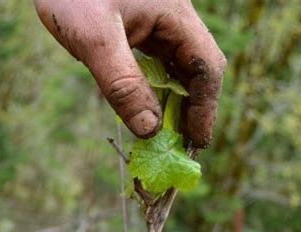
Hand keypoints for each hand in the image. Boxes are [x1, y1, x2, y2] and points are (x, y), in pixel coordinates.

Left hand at [34, 0, 225, 146]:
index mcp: (175, 13)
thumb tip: (150, 131)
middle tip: (179, 148)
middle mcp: (172, 16)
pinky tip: (143, 108)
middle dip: (191, 110)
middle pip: (196, 70)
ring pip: (176, 67)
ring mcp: (156, 19)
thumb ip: (123, 84)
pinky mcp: (137, 23)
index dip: (205, 110)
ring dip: (172, 102)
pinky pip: (155, 61)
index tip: (195, 144)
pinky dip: (154, 88)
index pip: (206, 68)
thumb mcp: (94, 39)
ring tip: (163, 137)